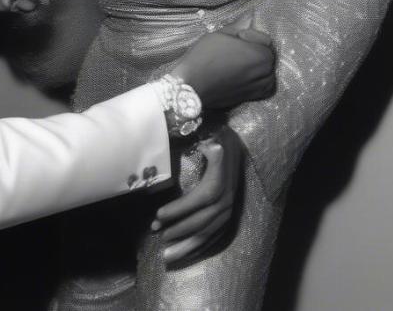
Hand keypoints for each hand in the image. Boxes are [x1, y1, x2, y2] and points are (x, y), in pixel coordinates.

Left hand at [151, 125, 243, 267]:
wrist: (236, 145)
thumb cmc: (217, 140)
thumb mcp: (215, 138)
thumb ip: (213, 146)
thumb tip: (211, 147)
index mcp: (221, 180)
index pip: (201, 198)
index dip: (181, 208)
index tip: (158, 214)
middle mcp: (227, 198)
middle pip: (203, 221)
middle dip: (178, 230)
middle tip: (156, 233)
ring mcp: (229, 210)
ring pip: (209, 233)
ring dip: (187, 245)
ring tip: (167, 254)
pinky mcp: (229, 216)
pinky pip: (216, 236)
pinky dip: (200, 246)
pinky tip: (185, 253)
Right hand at [171, 28, 274, 109]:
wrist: (192, 85)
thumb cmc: (204, 58)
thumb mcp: (220, 34)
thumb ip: (239, 27)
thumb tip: (249, 17)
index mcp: (261, 55)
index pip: (265, 39)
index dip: (249, 35)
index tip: (235, 37)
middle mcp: (267, 73)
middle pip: (267, 55)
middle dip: (253, 49)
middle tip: (233, 48)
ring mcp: (261, 87)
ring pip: (265, 69)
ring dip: (255, 64)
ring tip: (235, 62)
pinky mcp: (254, 97)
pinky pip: (262, 83)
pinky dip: (255, 77)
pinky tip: (239, 74)